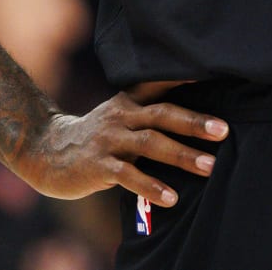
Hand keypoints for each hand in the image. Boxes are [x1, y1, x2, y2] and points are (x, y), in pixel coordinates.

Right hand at [20, 86, 228, 206]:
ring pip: (150, 143)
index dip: (185, 77)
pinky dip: (152, 186)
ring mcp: (108, 139)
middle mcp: (120, 115)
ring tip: (209, 167)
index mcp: (128, 101)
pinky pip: (128, 176)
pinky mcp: (98, 165)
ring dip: (182, 155)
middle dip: (194, 122)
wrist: (47, 152)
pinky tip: (172, 198)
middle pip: (162, 114)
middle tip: (224, 130)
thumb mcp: (119, 116)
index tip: (212, 74)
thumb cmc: (96, 137)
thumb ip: (148, 114)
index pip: (159, 84)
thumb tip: (196, 119)